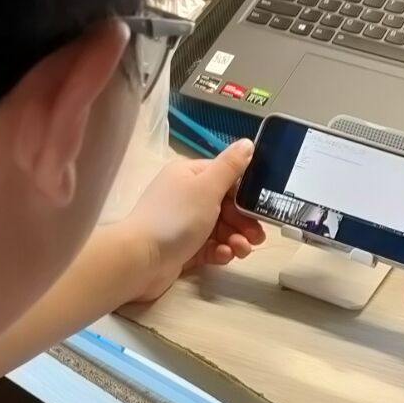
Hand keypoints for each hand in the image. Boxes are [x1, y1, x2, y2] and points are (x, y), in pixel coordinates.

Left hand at [116, 141, 266, 302]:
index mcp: (189, 175)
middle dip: (244, 221)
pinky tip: (225, 256)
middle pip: (226, 206)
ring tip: (241, 250)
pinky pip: (210, 247)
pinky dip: (221, 251)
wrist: (141, 259)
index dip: (246, 192)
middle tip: (257, 236)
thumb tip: (248, 143)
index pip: (226, 177)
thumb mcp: (207, 187)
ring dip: (236, 238)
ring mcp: (184, 224)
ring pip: (221, 229)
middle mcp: (185, 196)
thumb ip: (230, 166)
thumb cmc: (176, 218)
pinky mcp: (184, 249)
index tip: (262, 206)